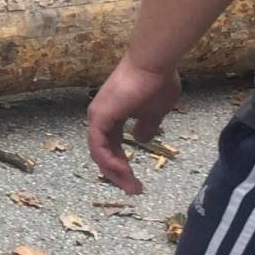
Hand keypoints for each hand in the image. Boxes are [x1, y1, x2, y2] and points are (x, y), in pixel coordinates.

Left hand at [86, 58, 181, 194]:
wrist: (153, 64)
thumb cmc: (156, 83)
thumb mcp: (154, 112)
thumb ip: (146, 126)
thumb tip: (141, 138)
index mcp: (112, 115)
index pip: (111, 145)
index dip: (121, 164)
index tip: (135, 180)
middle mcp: (100, 116)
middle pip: (103, 152)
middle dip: (118, 174)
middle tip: (134, 190)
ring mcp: (98, 116)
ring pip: (99, 153)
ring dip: (115, 173)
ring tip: (132, 187)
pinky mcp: (100, 117)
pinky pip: (99, 147)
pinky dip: (109, 162)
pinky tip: (125, 172)